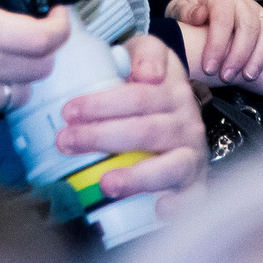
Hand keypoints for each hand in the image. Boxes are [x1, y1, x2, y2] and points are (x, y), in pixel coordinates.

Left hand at [57, 33, 205, 209]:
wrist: (182, 105)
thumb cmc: (153, 82)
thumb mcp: (150, 53)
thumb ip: (145, 54)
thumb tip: (146, 74)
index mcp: (172, 91)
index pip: (137, 97)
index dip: (102, 105)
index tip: (69, 111)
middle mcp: (186, 123)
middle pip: (145, 132)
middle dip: (102, 139)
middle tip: (66, 142)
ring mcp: (192, 154)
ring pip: (170, 167)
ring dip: (137, 178)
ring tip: (107, 184)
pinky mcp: (196, 182)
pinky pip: (193, 197)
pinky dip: (180, 206)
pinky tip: (160, 210)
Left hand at [168, 0, 262, 85]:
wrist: (196, 17)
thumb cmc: (187, 18)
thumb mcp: (178, 13)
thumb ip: (186, 13)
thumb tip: (199, 15)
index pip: (223, 17)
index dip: (217, 44)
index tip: (209, 68)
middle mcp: (241, 1)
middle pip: (248, 26)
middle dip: (238, 55)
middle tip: (226, 78)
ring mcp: (257, 11)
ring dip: (260, 55)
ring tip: (248, 77)